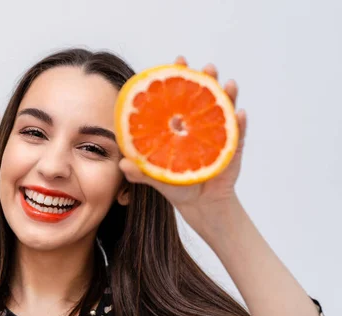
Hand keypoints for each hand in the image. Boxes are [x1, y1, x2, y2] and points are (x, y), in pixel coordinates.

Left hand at [119, 56, 246, 212]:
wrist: (200, 205)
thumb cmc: (176, 186)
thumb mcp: (156, 177)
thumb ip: (139, 171)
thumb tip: (122, 164)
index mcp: (180, 125)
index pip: (179, 96)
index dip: (179, 77)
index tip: (177, 61)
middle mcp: (199, 124)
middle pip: (204, 96)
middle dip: (207, 78)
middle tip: (207, 67)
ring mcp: (218, 134)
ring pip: (224, 109)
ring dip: (228, 95)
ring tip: (228, 84)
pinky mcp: (231, 149)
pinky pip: (238, 134)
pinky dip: (240, 124)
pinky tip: (240, 114)